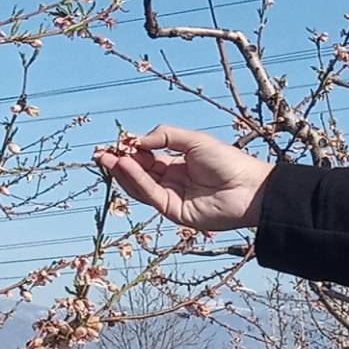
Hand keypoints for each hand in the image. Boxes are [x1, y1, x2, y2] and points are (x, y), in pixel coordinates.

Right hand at [95, 124, 273, 230]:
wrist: (249, 188)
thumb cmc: (228, 161)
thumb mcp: (193, 140)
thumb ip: (165, 136)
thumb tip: (137, 139)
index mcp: (177, 164)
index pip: (146, 158)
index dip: (128, 150)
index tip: (112, 143)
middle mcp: (171, 181)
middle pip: (138, 172)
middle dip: (118, 162)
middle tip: (99, 153)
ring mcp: (171, 197)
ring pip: (139, 185)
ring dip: (122, 172)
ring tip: (107, 158)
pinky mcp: (173, 212)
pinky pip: (150, 194)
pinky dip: (136, 180)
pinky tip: (126, 165)